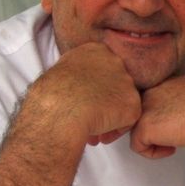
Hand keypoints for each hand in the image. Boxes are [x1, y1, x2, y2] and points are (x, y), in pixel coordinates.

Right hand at [26, 42, 141, 145]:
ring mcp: (127, 82)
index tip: (84, 98)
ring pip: (121, 103)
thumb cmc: (52, 93)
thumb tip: (77, 86)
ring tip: (91, 129)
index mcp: (96, 50)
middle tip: (88, 115)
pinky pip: (127, 120)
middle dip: (103, 102)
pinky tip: (99, 135)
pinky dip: (115, 130)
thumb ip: (76, 74)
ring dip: (109, 117)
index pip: (102, 68)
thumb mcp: (60, 72)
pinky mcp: (132, 103)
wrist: (62, 107)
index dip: (94, 87)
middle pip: (114, 85)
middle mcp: (116, 62)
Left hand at [129, 76, 184, 158]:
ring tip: (173, 141)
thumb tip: (180, 113)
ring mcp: (145, 107)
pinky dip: (153, 153)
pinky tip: (171, 148)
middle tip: (171, 134)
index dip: (161, 116)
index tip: (175, 123)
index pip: (151, 99)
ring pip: (137, 129)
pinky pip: (138, 146)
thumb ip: (182, 100)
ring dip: (154, 139)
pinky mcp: (143, 126)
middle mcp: (152, 91)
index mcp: (166, 81)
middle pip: (141, 113)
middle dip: (154, 127)